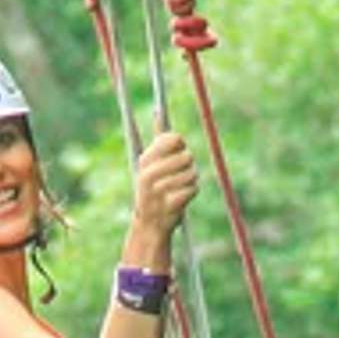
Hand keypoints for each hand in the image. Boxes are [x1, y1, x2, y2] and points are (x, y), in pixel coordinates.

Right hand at [125, 129, 198, 263]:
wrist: (150, 224)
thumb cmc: (153, 188)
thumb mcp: (150, 163)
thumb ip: (158, 140)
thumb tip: (158, 113)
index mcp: (145, 160)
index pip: (173, 139)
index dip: (180, 145)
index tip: (176, 153)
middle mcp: (149, 174)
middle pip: (186, 156)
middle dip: (188, 165)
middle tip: (179, 174)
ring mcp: (158, 190)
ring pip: (192, 173)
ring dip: (191, 180)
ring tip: (180, 187)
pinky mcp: (170, 204)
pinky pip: (193, 189)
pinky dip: (191, 193)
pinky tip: (182, 198)